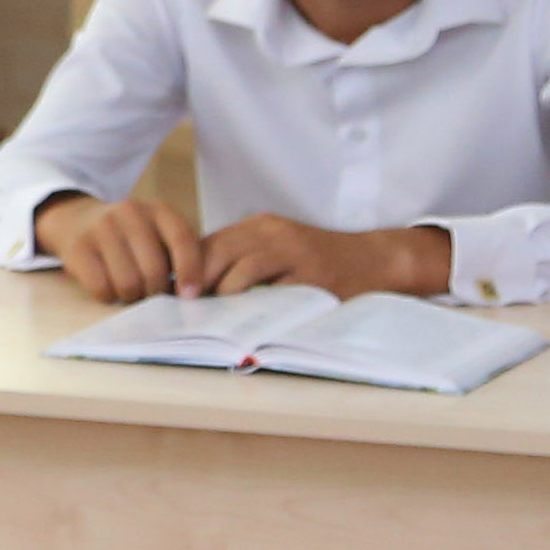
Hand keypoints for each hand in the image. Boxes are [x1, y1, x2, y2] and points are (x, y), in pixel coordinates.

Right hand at [40, 194, 204, 302]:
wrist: (77, 220)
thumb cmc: (131, 237)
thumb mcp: (159, 233)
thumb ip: (180, 254)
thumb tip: (190, 294)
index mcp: (159, 210)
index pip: (182, 240)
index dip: (190, 271)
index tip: (189, 296)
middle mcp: (130, 212)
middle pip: (154, 270)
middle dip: (156, 292)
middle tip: (152, 295)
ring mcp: (101, 227)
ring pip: (129, 283)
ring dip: (132, 297)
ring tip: (131, 291)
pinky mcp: (78, 246)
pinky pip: (101, 287)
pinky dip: (109, 296)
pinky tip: (109, 288)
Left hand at [193, 215, 442, 296]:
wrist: (373, 260)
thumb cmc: (319, 261)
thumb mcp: (277, 250)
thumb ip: (242, 260)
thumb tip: (196, 287)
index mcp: (259, 227)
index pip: (208, 243)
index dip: (187, 268)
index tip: (175, 295)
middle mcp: (272, 234)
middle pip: (217, 252)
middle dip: (197, 282)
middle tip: (187, 309)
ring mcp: (293, 253)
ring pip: (241, 270)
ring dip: (222, 296)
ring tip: (211, 318)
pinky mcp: (312, 276)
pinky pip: (275, 292)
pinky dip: (256, 308)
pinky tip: (246, 322)